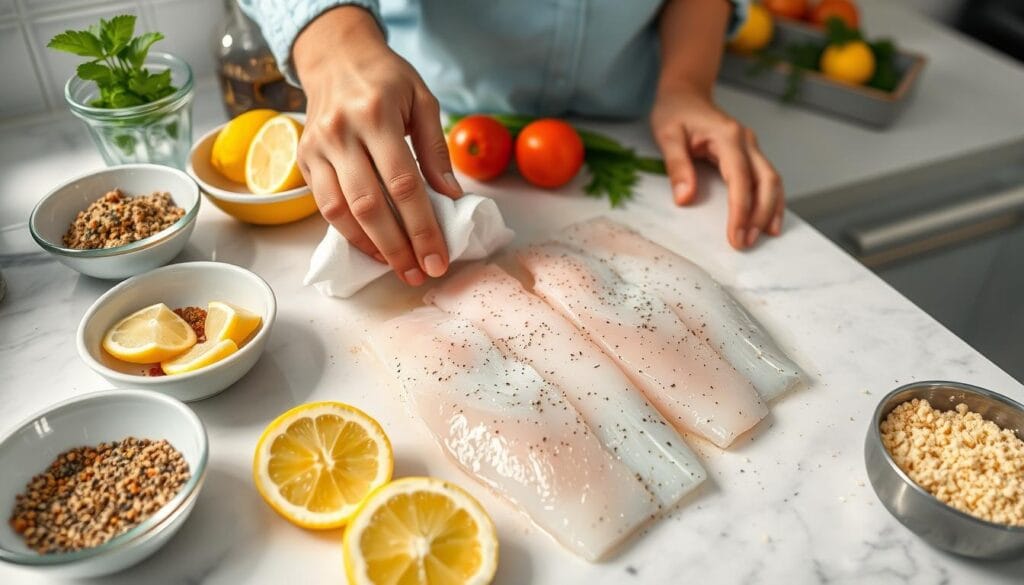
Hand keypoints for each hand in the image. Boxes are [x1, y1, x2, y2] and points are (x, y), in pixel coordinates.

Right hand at [293, 6, 462, 285]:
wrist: (335, 56)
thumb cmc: (386, 78)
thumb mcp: (423, 99)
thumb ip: (435, 149)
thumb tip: (450, 197)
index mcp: (376, 114)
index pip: (403, 183)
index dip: (422, 227)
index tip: (438, 258)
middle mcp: (341, 132)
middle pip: (369, 204)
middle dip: (397, 247)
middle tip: (419, 274)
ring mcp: (316, 148)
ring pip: (340, 212)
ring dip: (370, 247)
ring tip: (398, 268)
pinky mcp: (304, 160)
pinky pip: (325, 206)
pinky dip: (349, 233)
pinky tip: (373, 248)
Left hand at [650, 82, 783, 249]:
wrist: (686, 93)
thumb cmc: (675, 112)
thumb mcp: (667, 135)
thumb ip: (677, 166)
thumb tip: (685, 198)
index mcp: (728, 136)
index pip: (740, 179)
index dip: (741, 210)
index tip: (736, 236)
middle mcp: (746, 141)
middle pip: (766, 181)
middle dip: (760, 215)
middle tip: (746, 243)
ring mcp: (751, 147)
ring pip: (773, 181)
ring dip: (770, 210)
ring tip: (763, 238)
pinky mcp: (750, 154)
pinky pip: (767, 179)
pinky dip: (771, 201)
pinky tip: (768, 221)